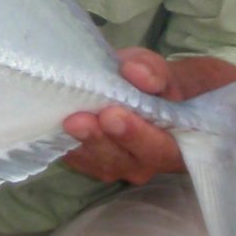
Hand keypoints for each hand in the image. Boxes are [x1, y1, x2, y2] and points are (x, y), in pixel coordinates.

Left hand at [59, 49, 235, 184]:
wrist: (144, 92)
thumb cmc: (162, 84)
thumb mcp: (167, 70)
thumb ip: (157, 72)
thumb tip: (138, 74)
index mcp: (179, 144)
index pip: (162, 148)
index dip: (138, 135)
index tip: (115, 115)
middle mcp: (150, 163)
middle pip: (128, 160)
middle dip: (104, 140)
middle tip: (83, 120)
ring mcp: (122, 166)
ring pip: (102, 163)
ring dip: (85, 144)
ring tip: (70, 123)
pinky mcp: (96, 162)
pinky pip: (82, 161)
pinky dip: (70, 146)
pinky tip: (57, 129)